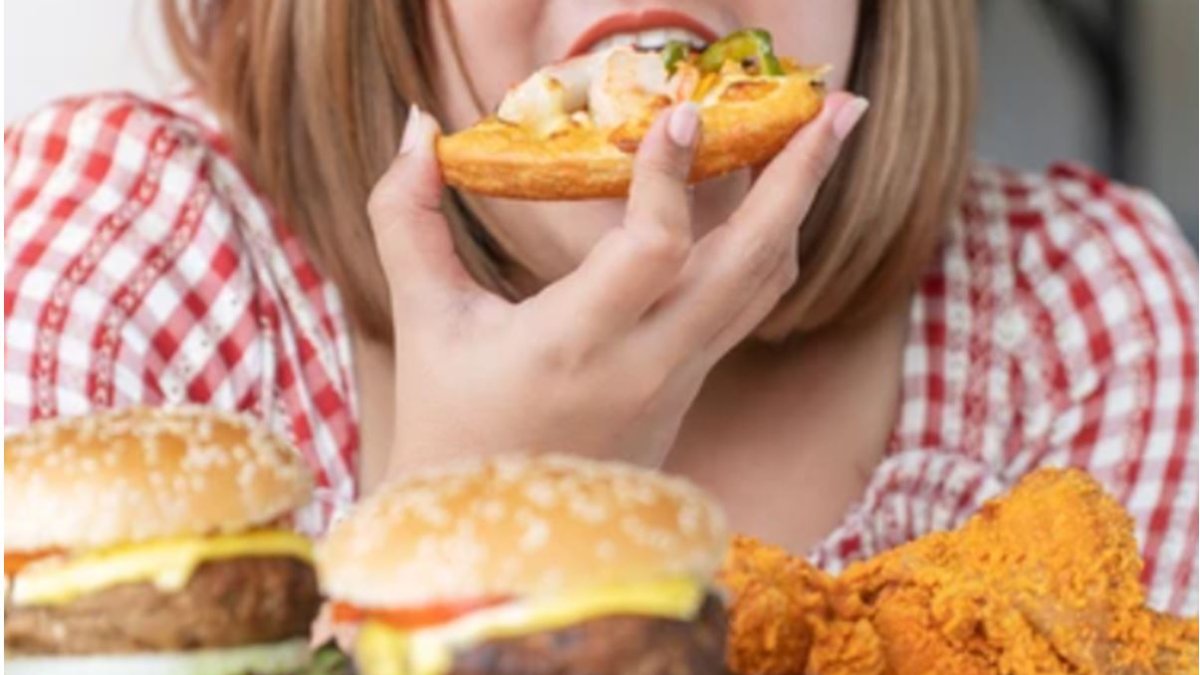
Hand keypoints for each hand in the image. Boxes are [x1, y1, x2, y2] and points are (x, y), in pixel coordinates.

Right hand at [368, 94, 866, 473]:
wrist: (500, 542)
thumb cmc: (452, 433)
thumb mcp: (424, 323)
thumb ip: (405, 220)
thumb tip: (414, 125)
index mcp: (573, 347)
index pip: (652, 251)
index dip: (669, 179)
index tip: (677, 114)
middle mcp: (646, 366)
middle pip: (750, 263)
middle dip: (799, 177)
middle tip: (839, 105)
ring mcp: (680, 380)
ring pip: (763, 285)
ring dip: (797, 206)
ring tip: (822, 135)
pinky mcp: (691, 385)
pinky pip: (748, 308)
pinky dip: (766, 246)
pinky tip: (766, 200)